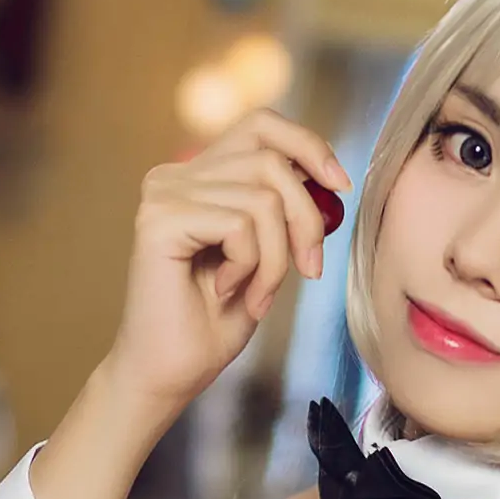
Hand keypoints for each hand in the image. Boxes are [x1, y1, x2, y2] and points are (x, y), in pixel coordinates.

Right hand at [104, 109, 352, 413]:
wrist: (169, 373)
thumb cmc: (214, 320)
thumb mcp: (266, 252)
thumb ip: (283, 207)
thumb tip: (329, 178)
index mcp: (196, 175)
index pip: (261, 126)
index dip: (308, 145)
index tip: (340, 186)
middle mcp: (174, 175)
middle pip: (271, 162)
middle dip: (305, 220)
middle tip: (309, 271)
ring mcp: (163, 194)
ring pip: (263, 199)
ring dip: (277, 258)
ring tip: (258, 294)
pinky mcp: (159, 220)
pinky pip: (240, 225)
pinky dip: (252, 266)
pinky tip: (226, 291)